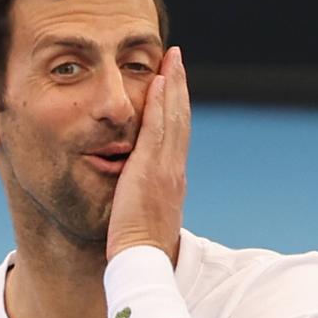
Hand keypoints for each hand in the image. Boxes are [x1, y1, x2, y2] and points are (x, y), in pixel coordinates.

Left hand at [106, 46, 189, 262]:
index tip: (172, 86)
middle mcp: (174, 169)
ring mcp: (165, 168)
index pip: (176, 136)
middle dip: (178, 87)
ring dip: (172, 84)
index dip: (176, 108)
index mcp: (173, 180)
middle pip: (181, 119)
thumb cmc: (141, 247)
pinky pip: (157, 127)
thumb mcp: (146, 217)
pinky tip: (158, 80)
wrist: (144, 260)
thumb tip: (136, 195)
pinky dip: (160, 102)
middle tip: (175, 59)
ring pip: (173, 117)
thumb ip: (144, 199)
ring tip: (171, 58)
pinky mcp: (150, 169)